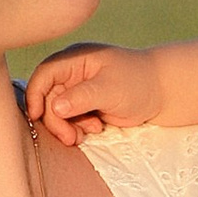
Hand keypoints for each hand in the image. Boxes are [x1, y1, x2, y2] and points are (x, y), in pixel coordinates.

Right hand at [28, 42, 160, 144]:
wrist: (162, 92)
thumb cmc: (138, 83)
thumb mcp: (110, 89)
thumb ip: (82, 97)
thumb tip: (55, 106)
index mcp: (76, 59)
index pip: (45, 74)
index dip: (35, 94)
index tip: (36, 116)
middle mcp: (73, 72)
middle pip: (48, 97)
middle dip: (56, 119)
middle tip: (69, 137)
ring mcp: (78, 89)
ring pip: (57, 111)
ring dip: (66, 127)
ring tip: (85, 135)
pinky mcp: (84, 104)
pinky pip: (70, 119)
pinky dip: (76, 128)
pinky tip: (94, 129)